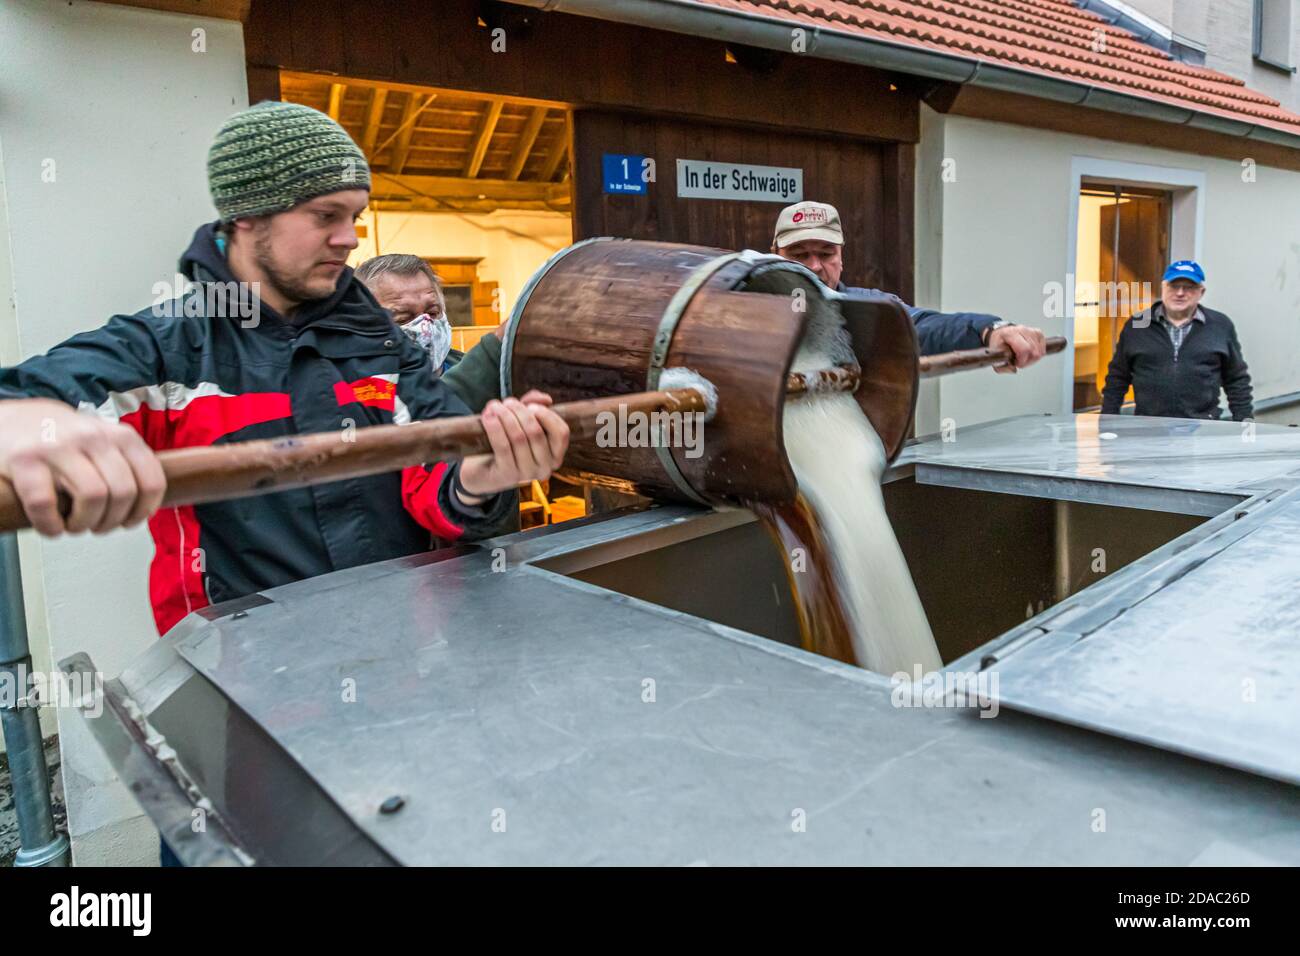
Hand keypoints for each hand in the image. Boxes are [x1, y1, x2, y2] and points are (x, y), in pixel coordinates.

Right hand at [0, 398, 165, 535]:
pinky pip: (45, 503)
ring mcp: (58, 446)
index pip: (151, 481)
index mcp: (120, 436)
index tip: (130, 521)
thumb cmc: (63, 440)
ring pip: (93, 497)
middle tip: (97, 526)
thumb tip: (147, 506)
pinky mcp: (24, 459)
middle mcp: (93, 437)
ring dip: (85, 523)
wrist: (12, 420)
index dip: (143, 511)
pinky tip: (51, 525)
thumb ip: (128, 465)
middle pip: (123, 493)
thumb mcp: (105, 442)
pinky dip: (50, 525)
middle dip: (112, 521)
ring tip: (75, 525)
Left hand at [456, 393, 568, 500]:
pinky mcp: (506, 475)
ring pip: (519, 437)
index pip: (561, 433)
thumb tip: (546, 399)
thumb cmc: (506, 444)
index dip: (547, 415)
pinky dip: (495, 427)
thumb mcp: (522, 423)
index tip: (531, 405)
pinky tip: (488, 417)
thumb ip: (535, 406)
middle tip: (507, 402)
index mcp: (554, 456)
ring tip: (494, 406)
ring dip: (505, 416)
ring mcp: (526, 474)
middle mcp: (544, 468)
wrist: (482, 471)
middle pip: (536, 432)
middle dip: (520, 411)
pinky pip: (503, 446)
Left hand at [988, 324, 1047, 373]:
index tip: (1017, 364)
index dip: (1023, 361)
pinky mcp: (1037, 333)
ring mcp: (1030, 330)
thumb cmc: (997, 344)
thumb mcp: (995, 357)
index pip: (1025, 349)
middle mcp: (1021, 330)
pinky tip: (1029, 354)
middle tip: (1019, 362)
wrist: (999, 335)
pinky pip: (1043, 347)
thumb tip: (1013, 370)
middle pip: (1034, 351)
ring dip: (1032, 359)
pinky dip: (1037, 354)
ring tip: (1023, 358)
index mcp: (1009, 334)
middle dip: (1027, 362)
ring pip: (1040, 351)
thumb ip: (1003, 367)